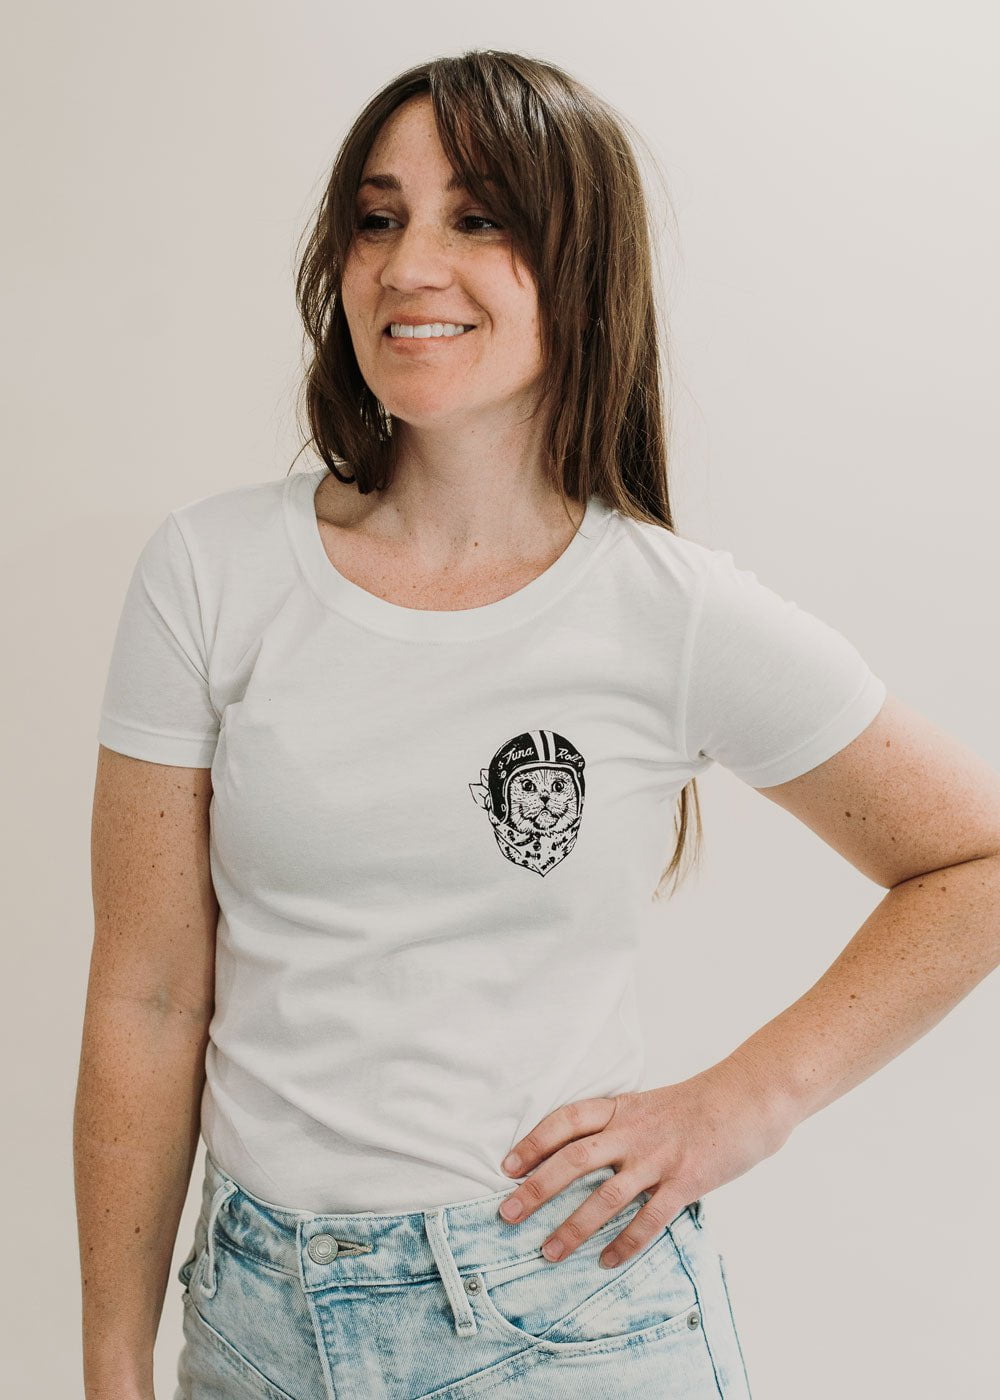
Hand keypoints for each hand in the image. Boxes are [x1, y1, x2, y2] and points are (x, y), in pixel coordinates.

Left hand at [497, 1054, 794, 1268]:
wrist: (750, 1097)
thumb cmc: (698, 1103)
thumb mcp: (649, 1104)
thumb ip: (618, 1126)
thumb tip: (580, 1154)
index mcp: (622, 1108)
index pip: (566, 1120)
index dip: (534, 1142)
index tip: (507, 1167)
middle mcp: (633, 1132)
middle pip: (574, 1161)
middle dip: (537, 1189)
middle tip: (506, 1214)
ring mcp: (659, 1158)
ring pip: (606, 1197)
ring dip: (573, 1227)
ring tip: (548, 1252)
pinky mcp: (686, 1182)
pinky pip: (650, 1218)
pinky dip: (626, 1243)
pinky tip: (607, 1261)